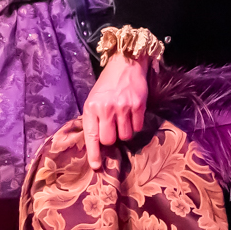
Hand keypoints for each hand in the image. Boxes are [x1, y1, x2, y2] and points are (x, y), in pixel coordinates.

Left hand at [82, 52, 147, 170]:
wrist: (125, 63)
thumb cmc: (107, 84)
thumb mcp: (94, 99)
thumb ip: (94, 119)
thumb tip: (98, 144)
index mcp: (92, 107)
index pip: (91, 136)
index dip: (94, 154)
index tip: (96, 166)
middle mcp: (106, 108)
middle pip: (110, 140)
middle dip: (112, 139)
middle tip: (113, 128)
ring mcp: (123, 107)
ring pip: (125, 136)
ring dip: (125, 132)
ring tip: (123, 119)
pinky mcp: (138, 105)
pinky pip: (137, 127)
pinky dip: (135, 124)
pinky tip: (132, 113)